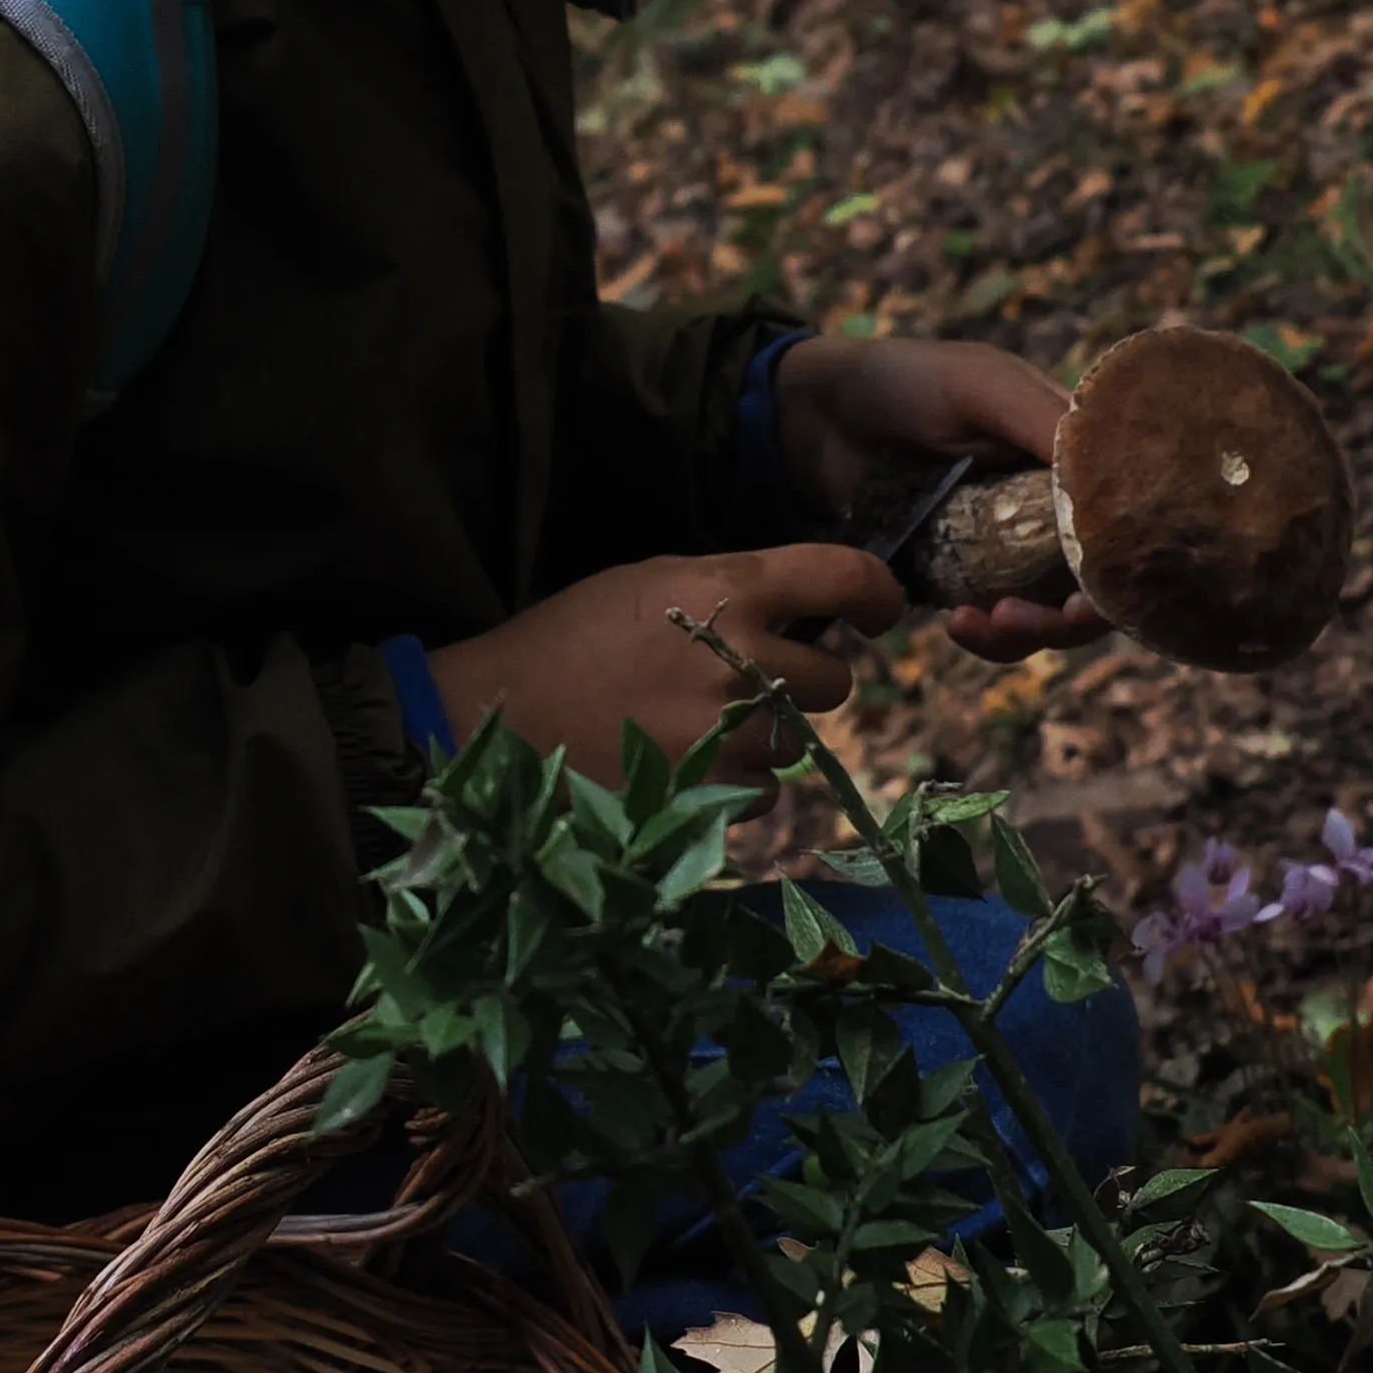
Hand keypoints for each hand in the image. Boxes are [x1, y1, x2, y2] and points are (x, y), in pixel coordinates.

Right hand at [425, 542, 905, 772]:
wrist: (493, 722)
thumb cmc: (565, 641)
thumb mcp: (646, 581)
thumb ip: (729, 588)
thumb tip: (801, 608)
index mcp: (723, 589)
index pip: (841, 576)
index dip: (876, 592)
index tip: (879, 611)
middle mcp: (739, 661)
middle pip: (833, 679)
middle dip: (804, 681)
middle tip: (752, 682)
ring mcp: (728, 736)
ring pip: (797, 743)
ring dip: (763, 738)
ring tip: (693, 728)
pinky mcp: (710, 797)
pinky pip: (760, 793)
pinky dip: (732, 784)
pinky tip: (678, 765)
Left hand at [770, 329, 1102, 665]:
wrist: (815, 415)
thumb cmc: (906, 381)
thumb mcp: (981, 384)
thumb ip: (1043, 422)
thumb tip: (1114, 480)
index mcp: (1075, 459)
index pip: (1127, 525)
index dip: (1121, 570)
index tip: (1088, 597)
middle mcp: (1054, 509)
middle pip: (1093, 585)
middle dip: (1066, 618)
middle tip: (1016, 618)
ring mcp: (1009, 549)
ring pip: (1046, 613)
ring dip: (1023, 633)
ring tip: (976, 624)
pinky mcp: (963, 577)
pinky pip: (992, 622)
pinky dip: (983, 634)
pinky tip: (953, 622)